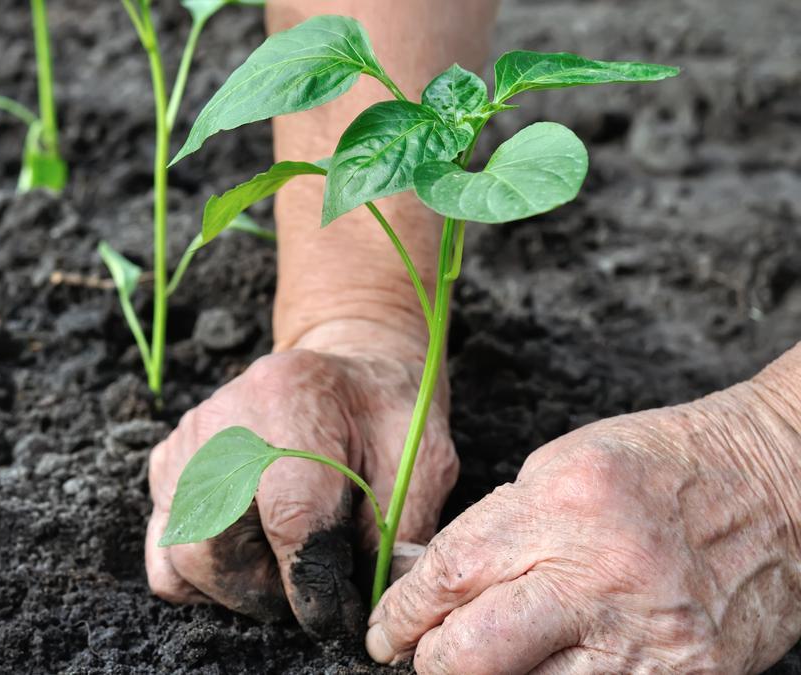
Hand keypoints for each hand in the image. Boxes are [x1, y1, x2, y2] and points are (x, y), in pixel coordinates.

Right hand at [146, 319, 458, 637]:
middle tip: (316, 588)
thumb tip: (370, 605)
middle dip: (270, 592)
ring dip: (238, 585)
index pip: (291, 516)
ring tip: (286, 563)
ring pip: (186, 556)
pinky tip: (249, 552)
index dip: (315, 586)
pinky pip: (165, 551)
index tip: (339, 618)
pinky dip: (204, 572)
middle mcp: (224, 418)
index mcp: (293, 399)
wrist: (346, 372)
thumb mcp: (421, 463)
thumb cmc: (385, 418)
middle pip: (219, 546)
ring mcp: (186, 443)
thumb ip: (397, 533)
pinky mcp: (166, 466)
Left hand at [367, 381, 800, 672]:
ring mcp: (646, 636)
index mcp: (561, 505)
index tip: (386, 630)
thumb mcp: (562, 468)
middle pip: (473, 653)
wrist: (779, 488)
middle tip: (420, 659)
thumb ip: (496, 526)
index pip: (449, 577)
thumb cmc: (664, 467)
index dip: (401, 614)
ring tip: (486, 665)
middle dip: (431, 664)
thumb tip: (430, 579)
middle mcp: (600, 574)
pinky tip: (548, 673)